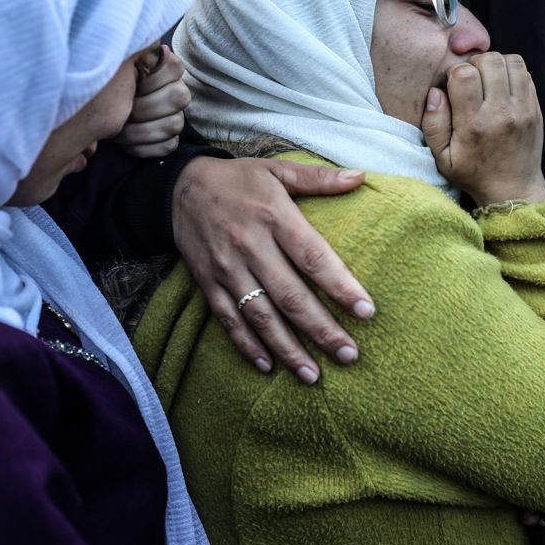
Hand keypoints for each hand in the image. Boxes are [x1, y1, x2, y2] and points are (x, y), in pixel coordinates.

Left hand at [114, 44, 189, 157]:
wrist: (93, 113)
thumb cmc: (105, 85)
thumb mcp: (116, 64)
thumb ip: (134, 54)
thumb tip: (153, 47)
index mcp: (166, 67)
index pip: (175, 68)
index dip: (149, 78)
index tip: (129, 82)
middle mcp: (177, 90)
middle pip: (179, 97)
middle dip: (142, 107)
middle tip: (119, 109)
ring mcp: (177, 117)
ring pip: (174, 124)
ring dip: (139, 131)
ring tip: (116, 130)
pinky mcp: (170, 140)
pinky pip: (168, 146)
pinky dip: (143, 147)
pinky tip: (125, 144)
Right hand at [172, 156, 369, 382]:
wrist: (178, 188)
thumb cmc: (239, 179)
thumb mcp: (277, 169)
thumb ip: (319, 178)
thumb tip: (361, 177)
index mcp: (274, 216)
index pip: (313, 257)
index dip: (340, 286)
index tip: (366, 312)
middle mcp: (250, 246)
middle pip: (290, 295)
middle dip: (321, 329)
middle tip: (350, 355)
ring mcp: (227, 268)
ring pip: (261, 316)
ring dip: (288, 348)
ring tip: (314, 374)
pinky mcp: (208, 283)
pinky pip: (228, 320)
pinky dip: (247, 346)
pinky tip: (269, 367)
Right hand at [421, 52, 544, 206]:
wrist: (512, 189)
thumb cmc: (473, 173)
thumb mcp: (442, 157)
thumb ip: (433, 124)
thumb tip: (435, 92)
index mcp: (473, 124)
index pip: (464, 74)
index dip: (455, 72)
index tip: (454, 86)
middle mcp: (500, 113)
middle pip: (490, 61)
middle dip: (475, 64)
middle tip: (471, 81)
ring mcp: (522, 109)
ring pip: (511, 61)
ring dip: (495, 65)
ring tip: (487, 80)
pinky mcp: (535, 109)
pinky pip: (525, 73)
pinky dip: (511, 73)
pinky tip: (501, 88)